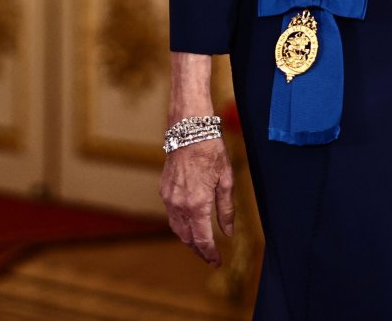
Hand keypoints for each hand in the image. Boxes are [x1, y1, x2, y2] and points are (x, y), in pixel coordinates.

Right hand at [160, 137, 235, 265]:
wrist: (189, 129)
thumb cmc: (210, 150)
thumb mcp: (226, 180)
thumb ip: (226, 210)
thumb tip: (227, 232)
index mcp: (197, 204)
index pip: (203, 240)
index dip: (210, 254)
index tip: (217, 262)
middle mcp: (180, 204)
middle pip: (187, 238)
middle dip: (199, 250)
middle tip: (210, 257)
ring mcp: (169, 197)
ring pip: (177, 228)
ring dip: (188, 239)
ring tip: (200, 244)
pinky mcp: (164, 189)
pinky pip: (171, 214)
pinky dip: (180, 224)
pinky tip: (189, 223)